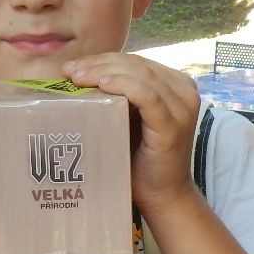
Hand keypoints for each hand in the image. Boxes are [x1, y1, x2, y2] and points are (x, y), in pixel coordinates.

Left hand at [63, 53, 201, 211]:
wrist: (162, 195)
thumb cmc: (140, 159)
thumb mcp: (131, 119)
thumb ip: (119, 97)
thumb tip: (77, 76)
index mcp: (175, 84)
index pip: (136, 62)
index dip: (103, 59)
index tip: (73, 67)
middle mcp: (185, 90)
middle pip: (137, 64)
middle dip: (99, 63)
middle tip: (69, 71)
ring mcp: (182, 106)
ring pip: (140, 75)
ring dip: (105, 72)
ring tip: (77, 78)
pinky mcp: (173, 124)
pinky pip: (147, 96)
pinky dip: (123, 86)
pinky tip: (102, 85)